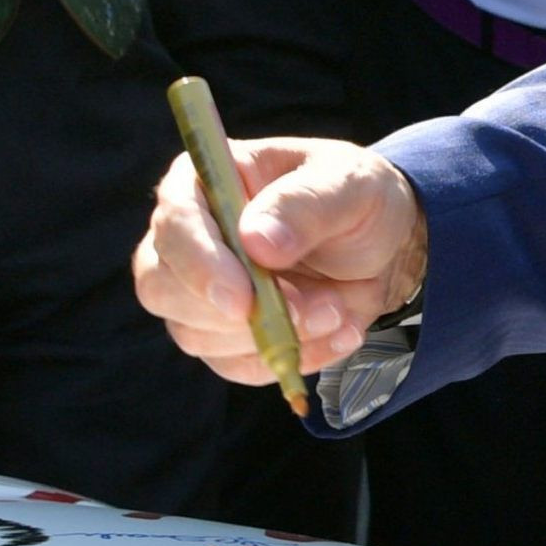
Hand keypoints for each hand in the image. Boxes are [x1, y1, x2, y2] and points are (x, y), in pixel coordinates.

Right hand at [134, 137, 428, 383]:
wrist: (384, 248)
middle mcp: (190, 236)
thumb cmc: (358, 198)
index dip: (199, 264)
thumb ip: (305, 205)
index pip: (173, 221)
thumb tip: (254, 241)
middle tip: (308, 309)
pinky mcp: (223, 335)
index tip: (243, 300)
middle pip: (161, 288)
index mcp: (207, 179)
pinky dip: (289, 358)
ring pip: (196, 336)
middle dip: (231, 314)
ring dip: (272, 337)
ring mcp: (199, 290)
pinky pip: (236, 365)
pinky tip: (336, 332)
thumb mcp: (350, 184)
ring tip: (337, 310)